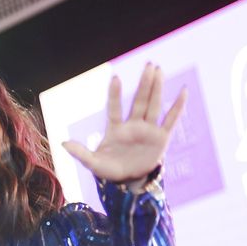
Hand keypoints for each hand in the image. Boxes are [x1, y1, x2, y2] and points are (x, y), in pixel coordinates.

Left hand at [62, 62, 187, 188]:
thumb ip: (81, 153)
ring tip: (159, 70)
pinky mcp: (161, 138)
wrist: (128, 181)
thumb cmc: (109, 170)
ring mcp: (148, 130)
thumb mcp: (93, 164)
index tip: (115, 78)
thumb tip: (63, 144)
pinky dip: (178, 107)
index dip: (115, 95)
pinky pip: (171, 120)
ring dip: (157, 88)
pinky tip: (183, 91)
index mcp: (115, 129)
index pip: (114, 108)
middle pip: (139, 101)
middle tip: (149, 64)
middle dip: (144, 83)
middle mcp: (133, 125)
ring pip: (154, 105)